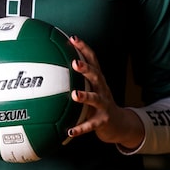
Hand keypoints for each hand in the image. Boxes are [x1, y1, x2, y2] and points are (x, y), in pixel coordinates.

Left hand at [67, 35, 144, 149]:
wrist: (118, 124)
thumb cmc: (98, 103)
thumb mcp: (90, 88)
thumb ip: (75, 79)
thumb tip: (51, 67)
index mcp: (98, 80)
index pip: (93, 60)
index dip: (84, 48)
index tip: (73, 38)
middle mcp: (102, 90)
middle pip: (96, 76)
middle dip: (86, 69)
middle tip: (74, 62)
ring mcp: (104, 105)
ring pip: (95, 99)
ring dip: (85, 96)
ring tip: (74, 95)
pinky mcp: (102, 121)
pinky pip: (90, 125)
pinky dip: (80, 128)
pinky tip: (70, 131)